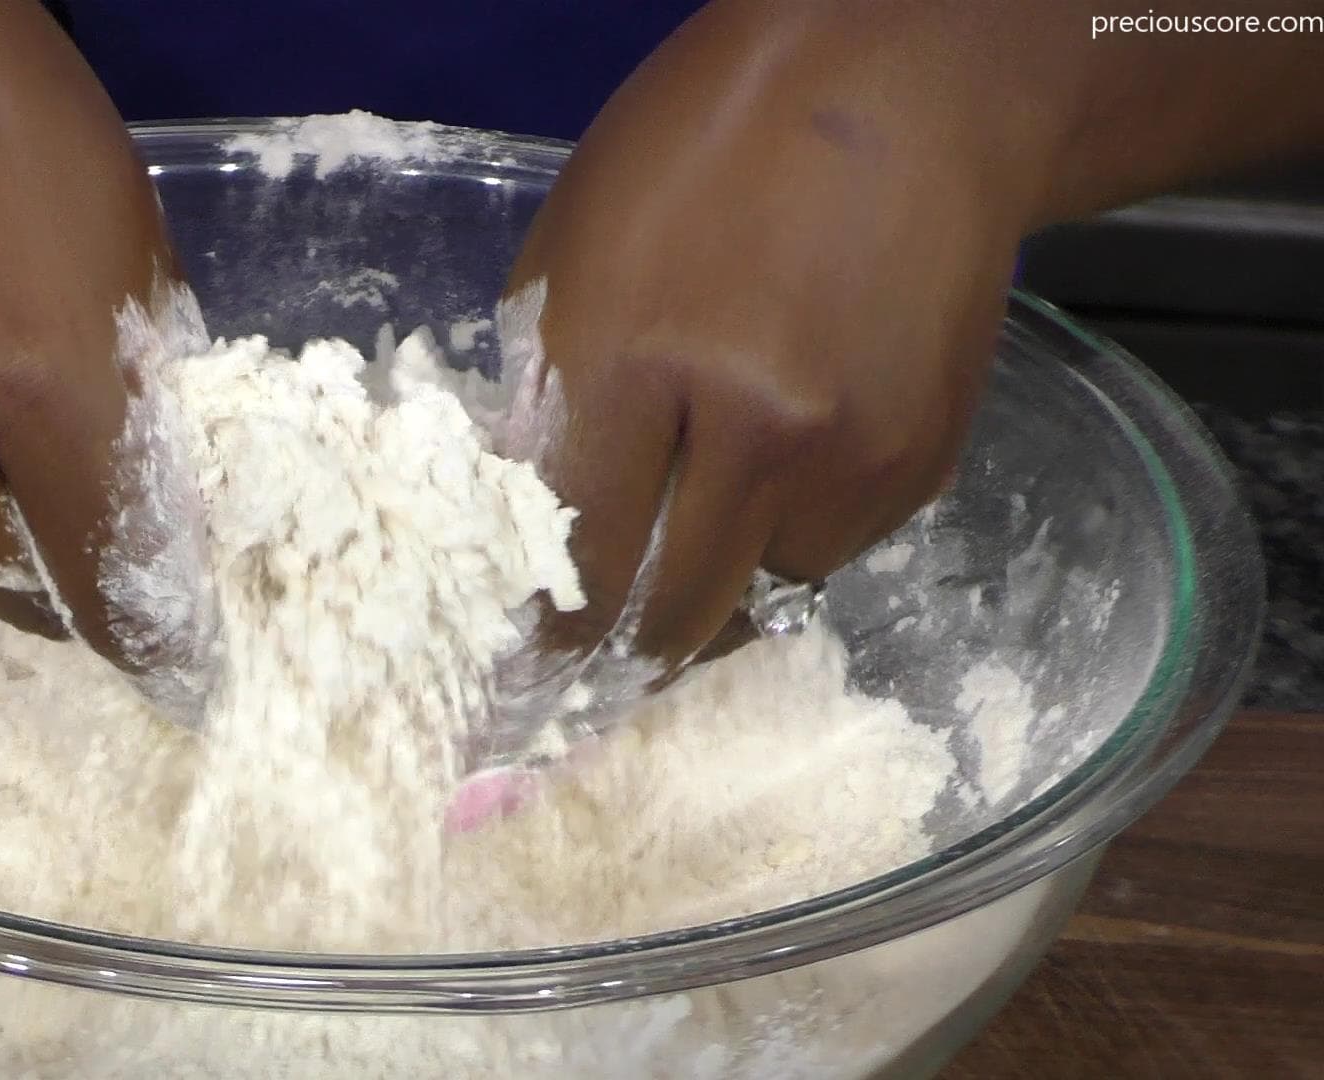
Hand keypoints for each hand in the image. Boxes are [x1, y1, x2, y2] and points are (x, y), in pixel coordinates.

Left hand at [491, 4, 1031, 736]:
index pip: (576, 554)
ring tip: (720, 478)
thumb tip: (529, 508)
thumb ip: (551, 387)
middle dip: (628, 636)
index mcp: (638, 361)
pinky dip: (802, 519)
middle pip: (673, 609)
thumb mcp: (577, 243)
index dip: (549, 624)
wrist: (908, 84)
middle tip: (605, 634)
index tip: (536, 651)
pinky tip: (798, 435)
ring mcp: (852, 450)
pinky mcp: (925, 459)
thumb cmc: (709, 142)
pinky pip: (838, 542)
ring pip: (760, 585)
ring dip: (725, 562)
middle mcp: (755, 426)